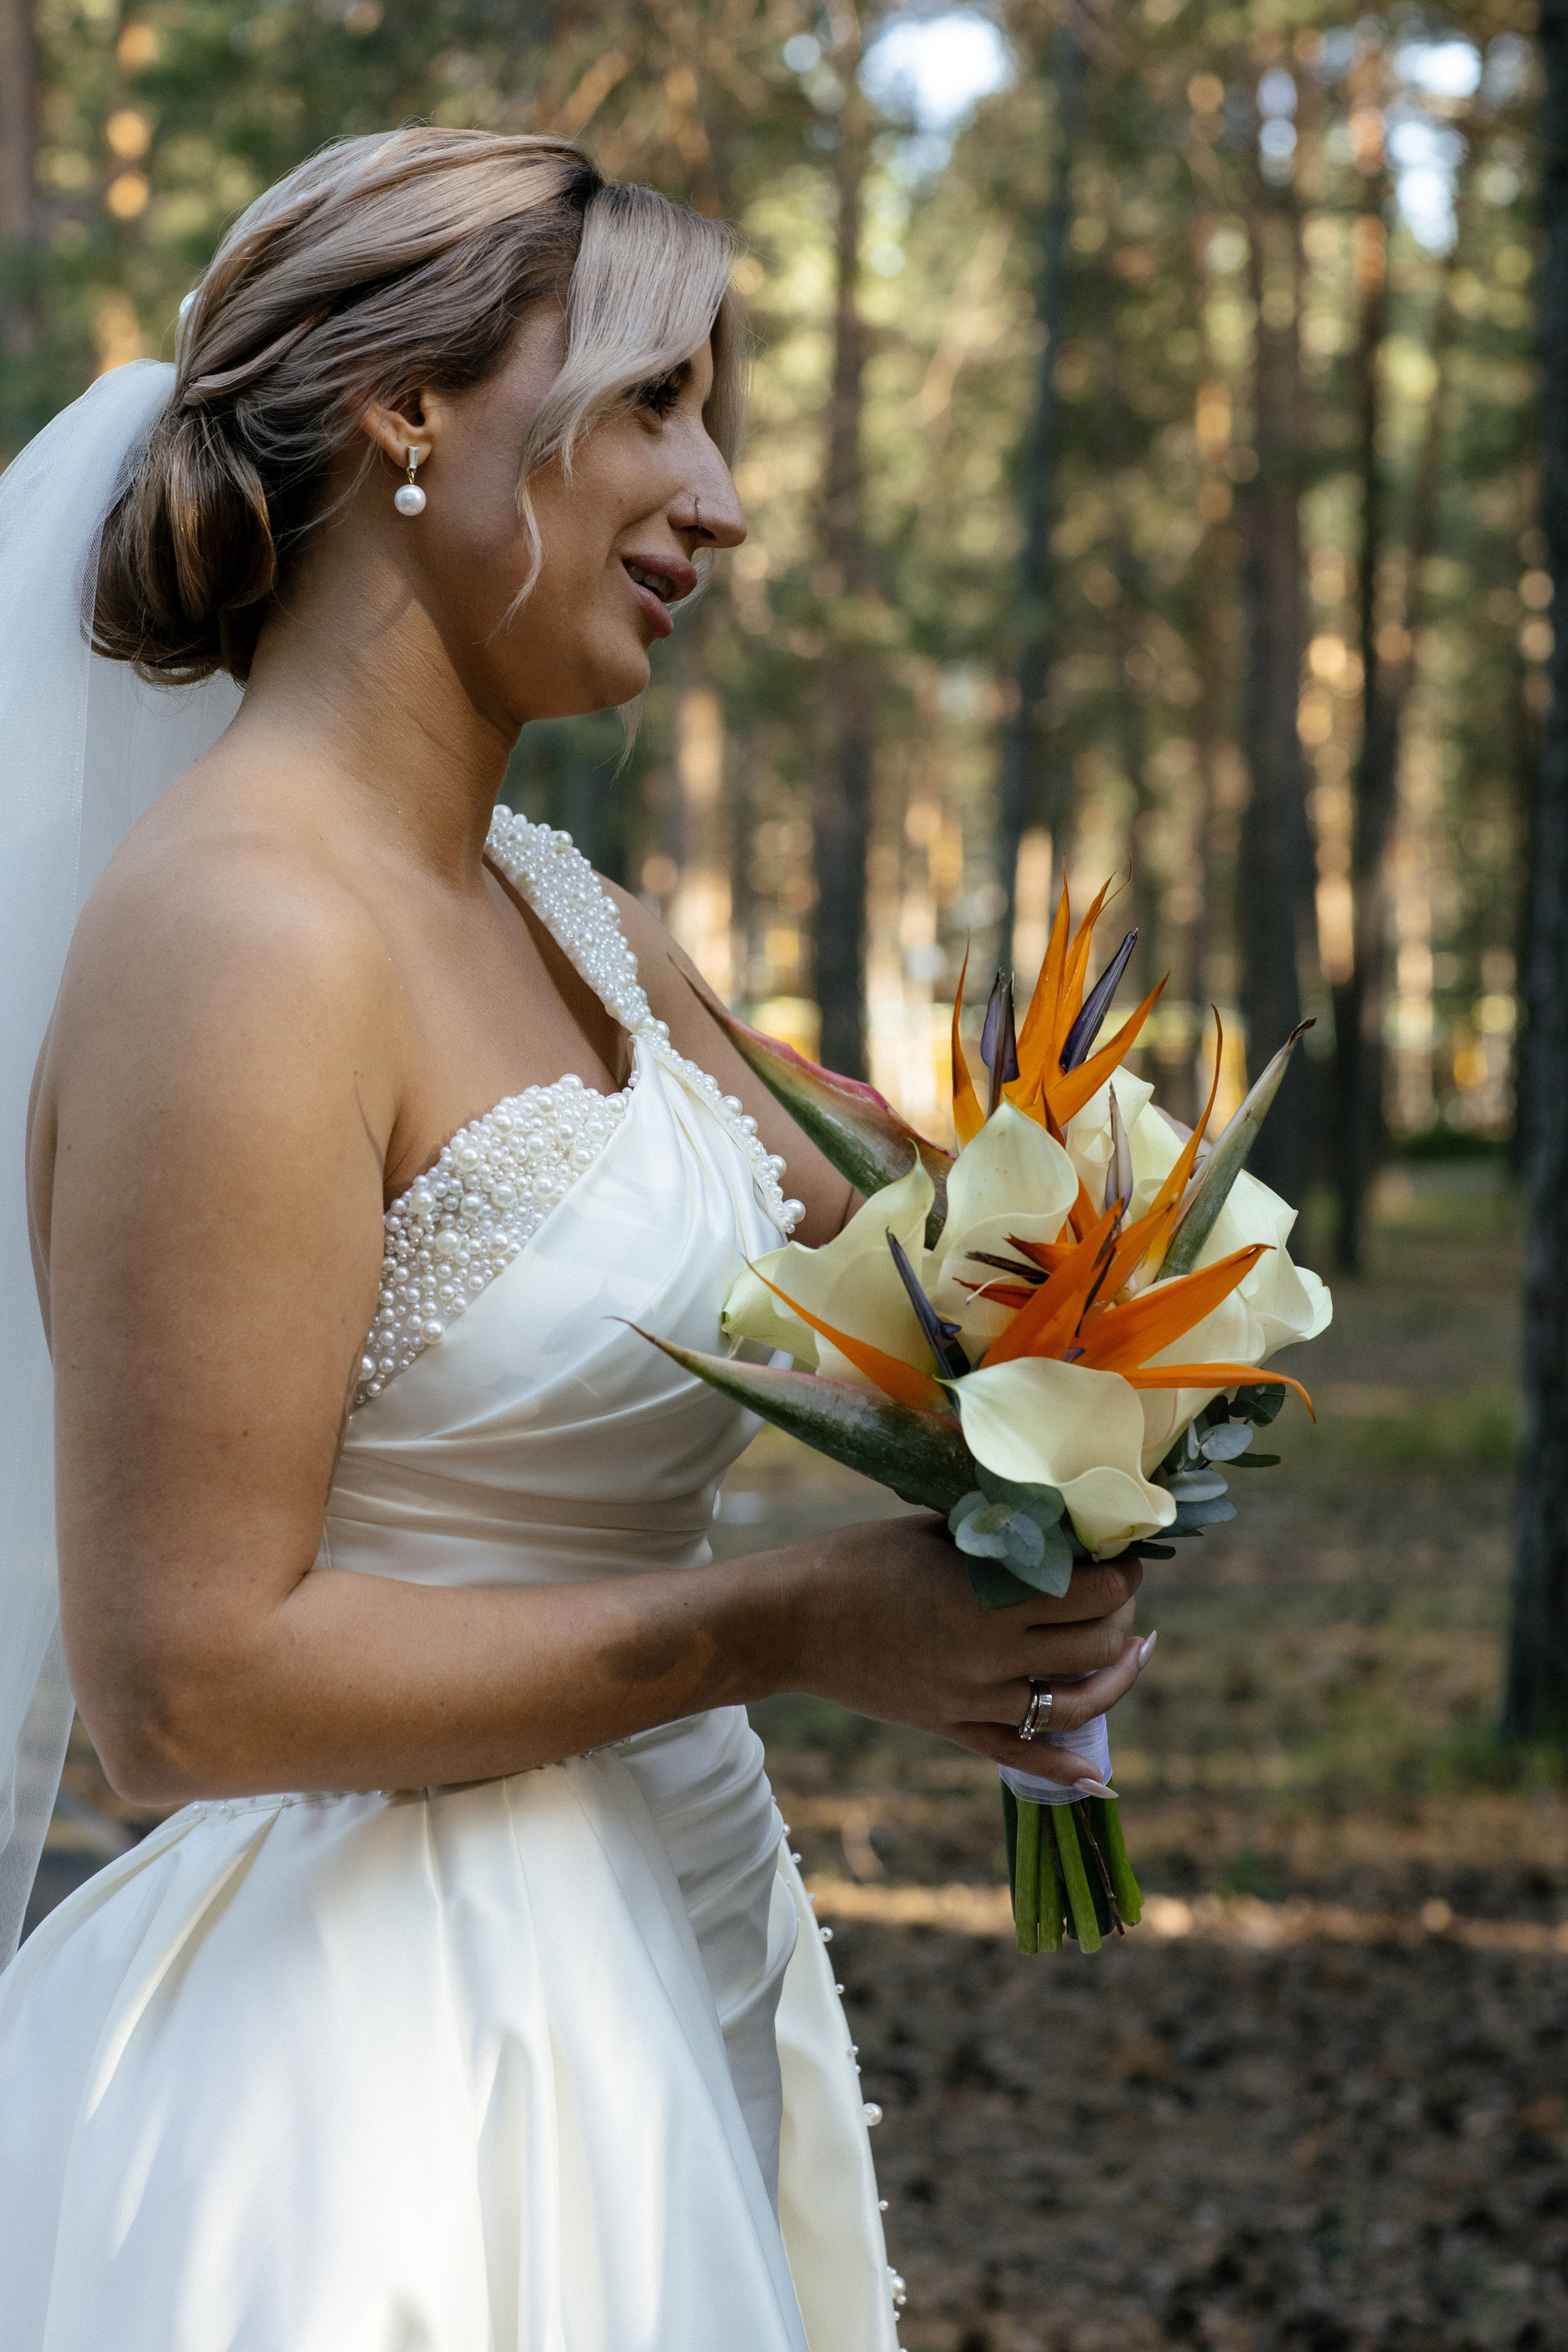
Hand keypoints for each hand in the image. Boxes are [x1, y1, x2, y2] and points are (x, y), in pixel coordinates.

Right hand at [775, 1512, 1152, 1786]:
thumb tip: (1050, 1524)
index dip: (1122, 1574)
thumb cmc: (856, 1560)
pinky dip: (1062, 1768)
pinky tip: (1098, 1777)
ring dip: (1113, 1681)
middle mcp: (990, 1657)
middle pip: (1092, 1647)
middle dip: (1121, 1617)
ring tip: (1132, 1655)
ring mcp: (971, 1699)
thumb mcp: (933, 1530)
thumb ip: (994, 1536)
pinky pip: (1017, 1755)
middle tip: (1121, 1593)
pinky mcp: (948, 1726)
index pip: (1091, 1594)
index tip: (1124, 1556)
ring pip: (1071, 1704)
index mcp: (989, 1601)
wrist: (789, 1621)